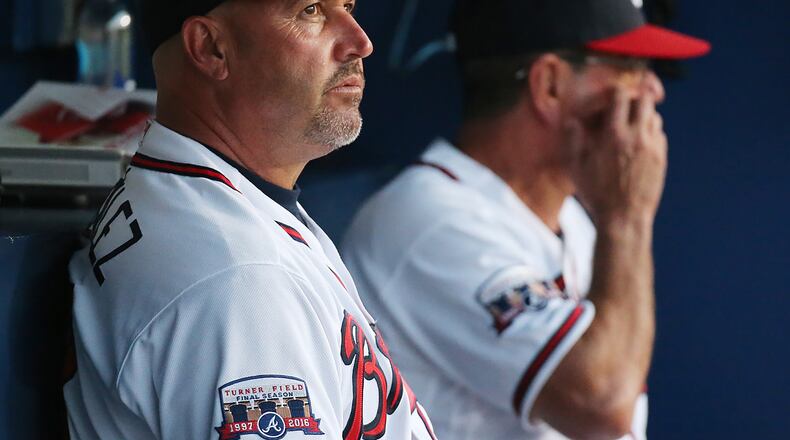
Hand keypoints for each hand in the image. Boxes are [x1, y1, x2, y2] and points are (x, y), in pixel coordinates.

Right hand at [563, 85, 667, 228]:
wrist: (623, 218)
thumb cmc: (597, 194)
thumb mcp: (576, 167)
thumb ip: (573, 140)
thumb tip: (571, 121)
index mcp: (614, 135)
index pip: (621, 97)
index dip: (616, 91)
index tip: (611, 94)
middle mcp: (636, 137)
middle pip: (644, 101)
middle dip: (634, 99)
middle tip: (625, 105)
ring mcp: (652, 147)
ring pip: (654, 117)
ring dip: (643, 116)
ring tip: (631, 126)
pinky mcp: (661, 158)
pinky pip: (660, 135)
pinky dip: (650, 133)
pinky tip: (639, 144)